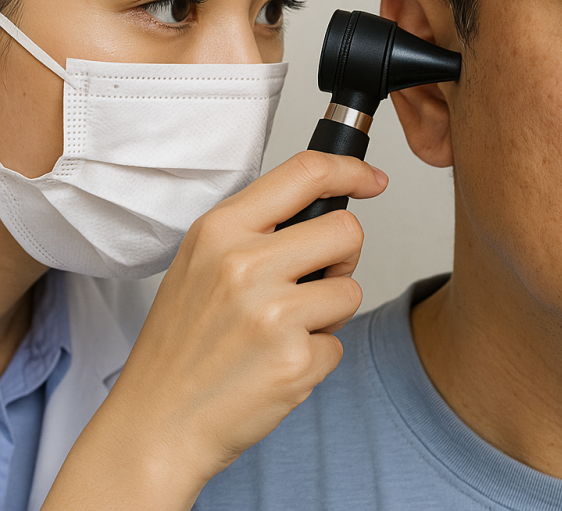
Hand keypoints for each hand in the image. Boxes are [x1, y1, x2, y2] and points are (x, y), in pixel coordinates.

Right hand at [42, 151, 387, 509]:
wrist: (155, 425)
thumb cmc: (181, 344)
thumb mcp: (200, 261)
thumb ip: (256, 227)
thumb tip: (322, 204)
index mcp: (220, 230)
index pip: (306, 172)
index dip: (351, 170)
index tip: (371, 179)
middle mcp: (245, 264)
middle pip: (347, 230)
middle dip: (343, 256)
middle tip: (313, 281)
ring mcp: (271, 314)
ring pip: (351, 289)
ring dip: (329, 312)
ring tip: (282, 330)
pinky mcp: (295, 360)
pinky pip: (339, 343)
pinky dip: (316, 355)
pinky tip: (275, 364)